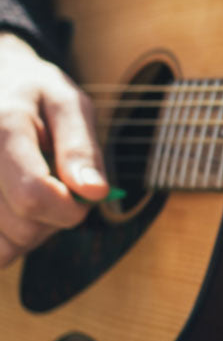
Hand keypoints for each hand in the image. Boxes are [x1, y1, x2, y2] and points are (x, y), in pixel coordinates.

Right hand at [0, 32, 107, 266]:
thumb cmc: (36, 94)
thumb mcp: (69, 105)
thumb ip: (81, 149)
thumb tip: (94, 194)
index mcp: (3, 127)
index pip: (33, 195)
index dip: (69, 210)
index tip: (84, 197)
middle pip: (19, 227)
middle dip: (53, 220)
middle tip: (59, 188)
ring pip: (1, 246)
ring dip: (28, 233)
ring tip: (34, 194)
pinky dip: (7, 239)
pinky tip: (13, 208)